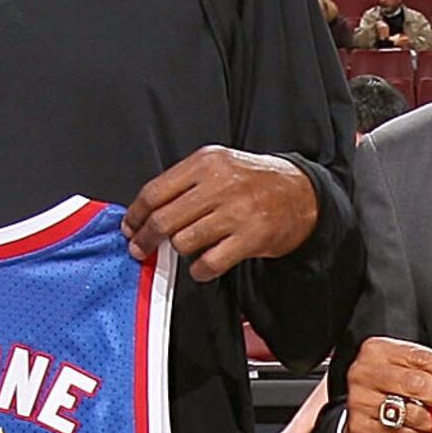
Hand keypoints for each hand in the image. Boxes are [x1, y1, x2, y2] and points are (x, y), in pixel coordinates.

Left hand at [123, 146, 316, 282]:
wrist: (302, 194)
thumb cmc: (255, 182)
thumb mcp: (220, 166)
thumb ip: (185, 183)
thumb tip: (147, 213)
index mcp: (207, 162)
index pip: (155, 191)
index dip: (136, 215)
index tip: (130, 227)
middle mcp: (220, 184)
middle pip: (164, 219)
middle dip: (146, 239)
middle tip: (140, 249)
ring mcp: (236, 212)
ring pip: (184, 241)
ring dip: (177, 252)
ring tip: (183, 250)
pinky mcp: (250, 238)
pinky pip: (209, 262)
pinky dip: (199, 270)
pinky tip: (202, 265)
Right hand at [342, 336, 431, 432]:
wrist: (362, 422)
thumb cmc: (389, 393)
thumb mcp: (404, 372)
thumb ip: (429, 374)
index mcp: (377, 351)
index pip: (421, 358)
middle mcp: (364, 373)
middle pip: (416, 383)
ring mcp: (360, 402)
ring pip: (411, 413)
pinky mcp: (362, 430)